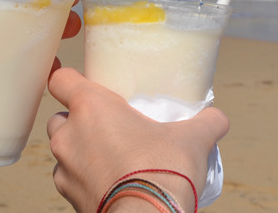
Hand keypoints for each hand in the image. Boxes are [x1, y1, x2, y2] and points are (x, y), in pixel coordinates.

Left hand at [47, 68, 229, 212]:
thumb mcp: (193, 140)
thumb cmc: (163, 171)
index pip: (60, 80)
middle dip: (78, 119)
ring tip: (113, 157)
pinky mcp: (69, 198)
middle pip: (60, 116)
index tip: (84, 82)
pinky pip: (72, 181)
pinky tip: (112, 182)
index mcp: (91, 108)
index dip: (68, 78)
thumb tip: (218, 119)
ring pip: (64, 151)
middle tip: (110, 125)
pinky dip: (86, 180)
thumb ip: (206, 122)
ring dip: (82, 151)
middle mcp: (69, 135)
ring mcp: (65, 170)